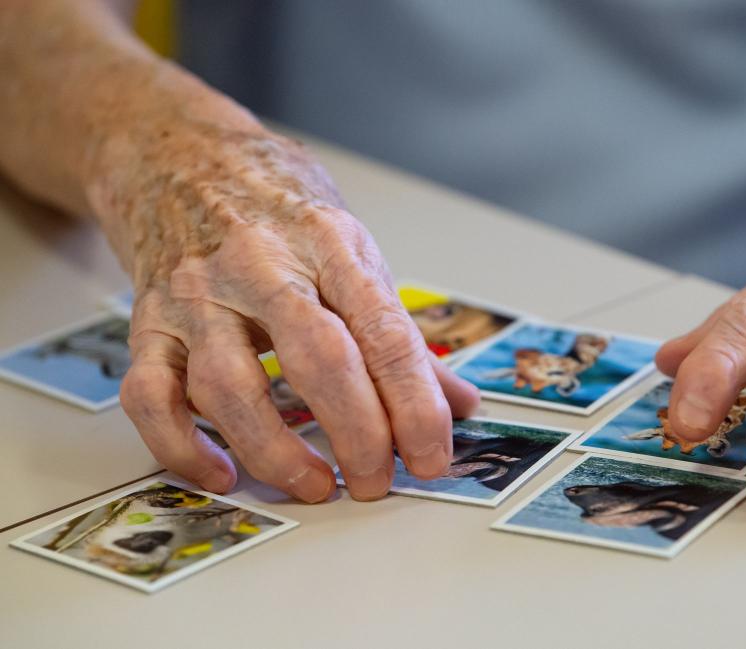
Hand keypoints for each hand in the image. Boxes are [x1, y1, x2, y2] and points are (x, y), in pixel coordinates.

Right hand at [94, 120, 479, 501]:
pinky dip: (182, 447)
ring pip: (229, 387)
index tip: (432, 455)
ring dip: (276, 451)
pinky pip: (151, 396)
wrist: (177, 156)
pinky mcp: (148, 323)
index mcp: (328, 244)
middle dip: (358, 433)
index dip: (415, 404)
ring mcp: (197, 295)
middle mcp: (260, 266)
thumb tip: (458, 402)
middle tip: (378, 482)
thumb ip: (399, 330)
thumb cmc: (275, 205)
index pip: (384, 333)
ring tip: (317, 486)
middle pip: (318, 360)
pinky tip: (223, 473)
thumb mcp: (350, 248)